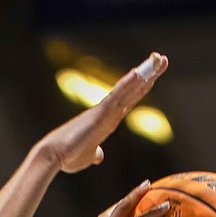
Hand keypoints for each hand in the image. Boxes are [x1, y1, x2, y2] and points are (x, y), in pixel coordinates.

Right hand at [36, 53, 167, 174]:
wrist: (53, 156)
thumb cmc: (68, 157)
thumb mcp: (87, 157)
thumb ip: (94, 153)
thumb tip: (99, 154)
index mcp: (107, 121)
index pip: (129, 101)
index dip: (142, 88)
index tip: (154, 77)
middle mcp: (107, 113)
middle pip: (132, 91)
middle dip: (148, 75)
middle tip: (162, 59)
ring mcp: (103, 112)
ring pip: (127, 90)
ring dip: (143, 75)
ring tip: (158, 60)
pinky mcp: (98, 115)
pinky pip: (116, 97)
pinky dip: (127, 85)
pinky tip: (138, 74)